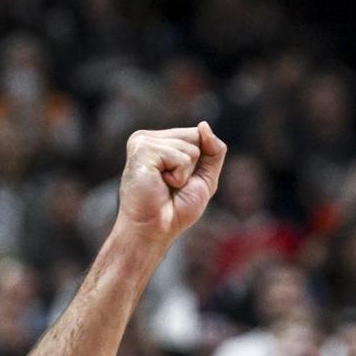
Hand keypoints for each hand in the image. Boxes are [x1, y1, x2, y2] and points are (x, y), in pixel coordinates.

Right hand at [114, 123, 226, 247]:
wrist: (153, 231)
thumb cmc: (175, 211)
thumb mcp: (205, 179)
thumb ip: (214, 151)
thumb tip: (203, 125)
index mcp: (159, 141)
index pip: (197, 134)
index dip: (198, 162)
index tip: (178, 182)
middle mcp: (148, 138)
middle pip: (195, 136)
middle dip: (192, 167)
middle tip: (170, 186)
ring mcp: (143, 142)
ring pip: (190, 148)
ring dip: (184, 174)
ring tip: (163, 186)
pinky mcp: (142, 150)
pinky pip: (180, 157)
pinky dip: (178, 176)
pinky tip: (159, 184)